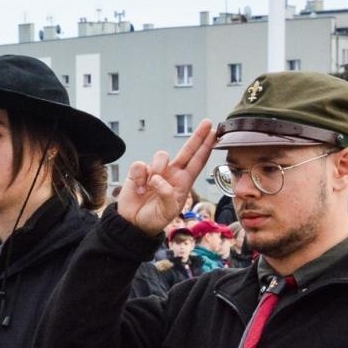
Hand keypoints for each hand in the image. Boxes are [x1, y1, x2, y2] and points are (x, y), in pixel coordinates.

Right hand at [117, 121, 217, 235]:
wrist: (133, 223)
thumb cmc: (153, 219)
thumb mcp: (167, 212)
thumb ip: (168, 196)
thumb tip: (158, 179)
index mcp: (183, 182)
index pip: (198, 162)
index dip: (206, 148)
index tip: (215, 134)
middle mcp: (171, 173)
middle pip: (187, 150)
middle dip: (198, 136)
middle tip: (208, 123)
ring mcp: (155, 171)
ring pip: (161, 156)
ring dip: (157, 170)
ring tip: (150, 188)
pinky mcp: (139, 172)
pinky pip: (140, 165)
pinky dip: (139, 178)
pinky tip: (139, 190)